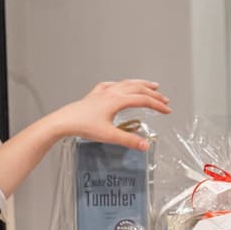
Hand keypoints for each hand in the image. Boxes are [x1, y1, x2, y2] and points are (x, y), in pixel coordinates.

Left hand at [51, 79, 170, 149]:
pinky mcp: (94, 95)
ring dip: (140, 84)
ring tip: (150, 86)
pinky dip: (121, 85)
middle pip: (137, 88)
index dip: (157, 105)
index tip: (167, 110)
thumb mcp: (109, 135)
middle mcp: (111, 93)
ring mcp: (102, 92)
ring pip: (126, 83)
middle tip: (164, 99)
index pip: (143, 100)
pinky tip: (119, 86)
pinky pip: (111, 85)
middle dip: (153, 94)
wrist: (63, 121)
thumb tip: (145, 145)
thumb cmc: (82, 125)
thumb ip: (129, 141)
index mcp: (117, 100)